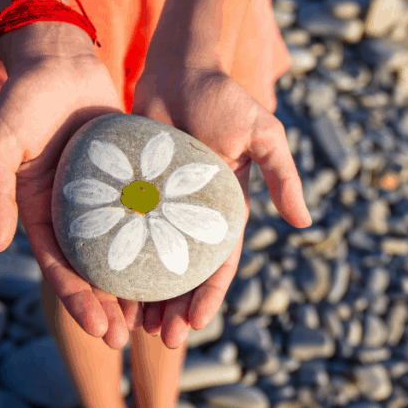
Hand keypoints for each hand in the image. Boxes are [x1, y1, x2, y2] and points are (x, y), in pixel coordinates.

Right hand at [0, 28, 140, 350]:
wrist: (60, 61)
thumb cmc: (24, 100)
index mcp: (40, 212)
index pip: (60, 268)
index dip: (79, 301)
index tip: (100, 330)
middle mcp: (73, 212)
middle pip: (94, 269)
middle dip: (109, 305)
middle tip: (130, 336)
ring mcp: (103, 197)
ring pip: (123, 249)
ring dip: (136, 283)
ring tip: (157, 315)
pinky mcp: (129, 178)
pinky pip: (146, 214)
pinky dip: (157, 240)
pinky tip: (179, 262)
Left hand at [130, 64, 311, 349]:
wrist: (178, 68)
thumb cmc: (223, 97)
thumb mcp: (263, 134)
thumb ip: (281, 175)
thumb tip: (303, 223)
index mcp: (225, 207)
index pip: (219, 261)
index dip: (209, 295)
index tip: (195, 325)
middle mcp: (193, 213)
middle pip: (184, 271)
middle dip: (176, 307)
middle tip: (161, 339)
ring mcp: (162, 204)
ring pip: (152, 260)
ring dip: (147, 294)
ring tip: (133, 327)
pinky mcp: (134, 191)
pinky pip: (124, 231)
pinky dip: (118, 259)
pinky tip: (104, 284)